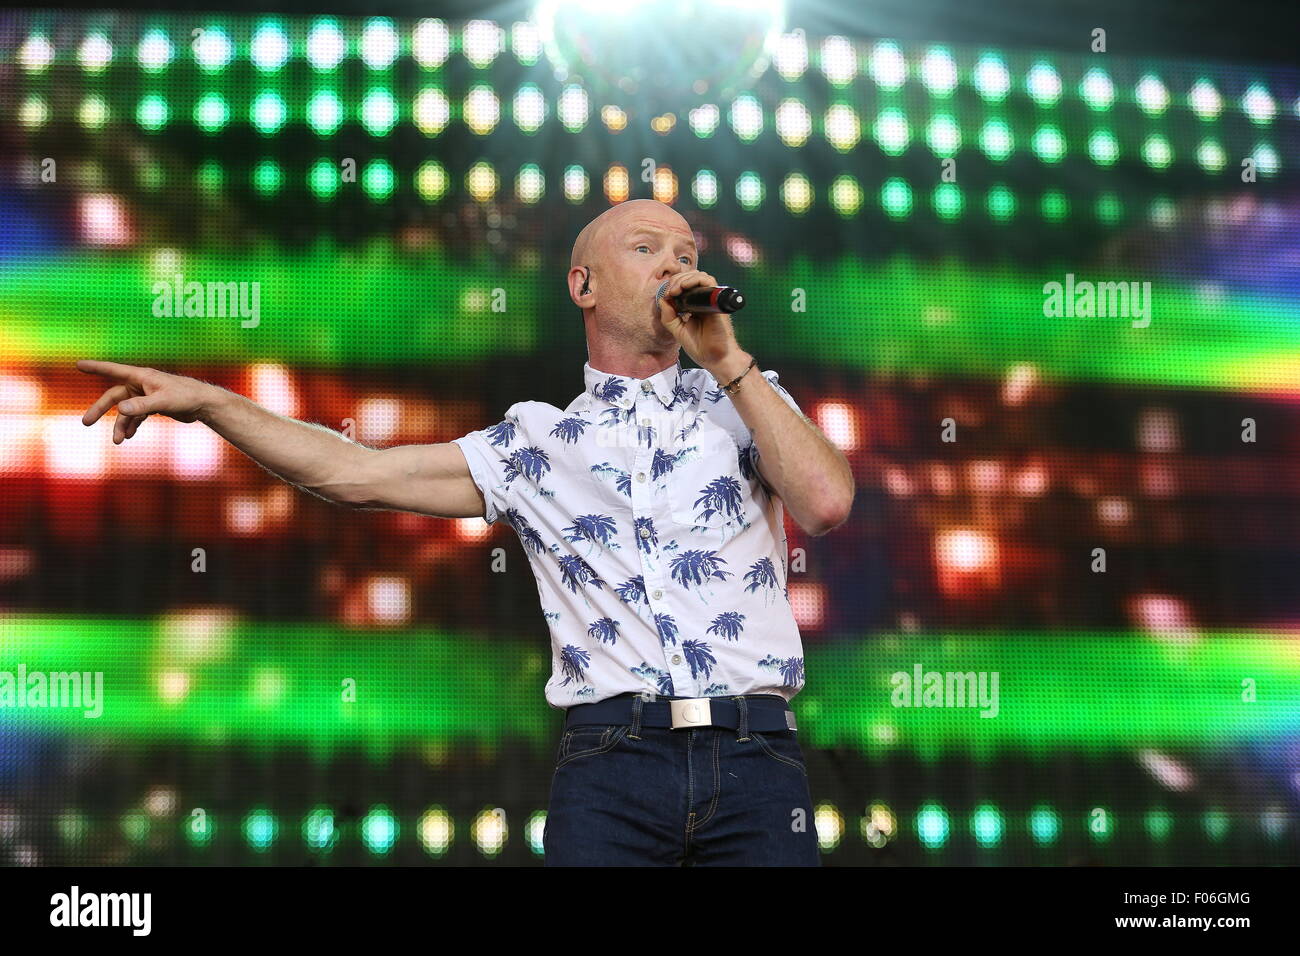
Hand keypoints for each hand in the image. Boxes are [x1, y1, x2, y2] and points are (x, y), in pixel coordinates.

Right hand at [77, 360, 214, 443]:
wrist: (203, 404)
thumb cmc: (185, 397)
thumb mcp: (162, 401)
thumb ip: (141, 406)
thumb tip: (120, 410)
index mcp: (141, 376)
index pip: (113, 370)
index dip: (95, 368)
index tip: (78, 364)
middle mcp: (141, 384)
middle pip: (114, 396)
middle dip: (100, 410)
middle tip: (86, 422)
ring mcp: (145, 396)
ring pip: (125, 411)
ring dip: (121, 425)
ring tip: (118, 440)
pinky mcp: (152, 406)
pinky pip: (136, 416)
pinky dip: (132, 426)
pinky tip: (129, 436)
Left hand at [655, 269, 743, 373]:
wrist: (714, 358)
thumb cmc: (700, 348)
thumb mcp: (678, 330)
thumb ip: (669, 316)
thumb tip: (662, 299)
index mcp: (695, 307)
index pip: (685, 286)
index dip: (673, 285)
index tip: (666, 295)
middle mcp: (703, 301)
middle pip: (691, 278)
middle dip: (676, 280)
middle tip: (669, 292)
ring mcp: (711, 300)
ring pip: (700, 276)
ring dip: (684, 279)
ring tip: (675, 290)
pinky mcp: (717, 302)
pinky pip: (709, 281)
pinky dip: (695, 280)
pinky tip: (684, 287)